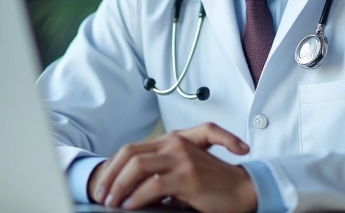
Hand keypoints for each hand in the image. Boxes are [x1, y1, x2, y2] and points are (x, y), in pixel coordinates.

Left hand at [90, 122, 255, 211]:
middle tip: (102, 195)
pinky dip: (137, 197)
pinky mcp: (187, 176)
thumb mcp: (183, 170)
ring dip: (119, 186)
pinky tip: (130, 205)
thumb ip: (160, 171)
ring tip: (112, 201)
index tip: (103, 185)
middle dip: (111, 176)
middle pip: (130, 154)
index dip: (113, 167)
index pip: (131, 149)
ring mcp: (181, 158)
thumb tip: (129, 189)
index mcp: (172, 140)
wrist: (242, 189)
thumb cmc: (213, 183)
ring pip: (138, 167)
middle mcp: (175, 143)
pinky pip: (153, 186)